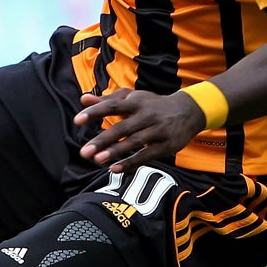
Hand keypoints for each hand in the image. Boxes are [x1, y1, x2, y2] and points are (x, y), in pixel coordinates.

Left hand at [74, 89, 205, 170]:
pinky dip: (130, 163)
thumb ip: (107, 100)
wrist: (188, 111)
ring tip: (97, 160)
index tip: (77, 120)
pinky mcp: (165, 146)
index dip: (95, 112)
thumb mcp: (133, 98)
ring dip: (115, 152)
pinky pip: (146, 155)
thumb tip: (83, 99)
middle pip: (122, 128)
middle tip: (84, 151)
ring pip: (134, 142)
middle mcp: (146, 115)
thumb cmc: (153, 104)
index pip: (113, 106)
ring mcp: (157, 130)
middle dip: (102, 140)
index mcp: (136, 101)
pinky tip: (115, 168)